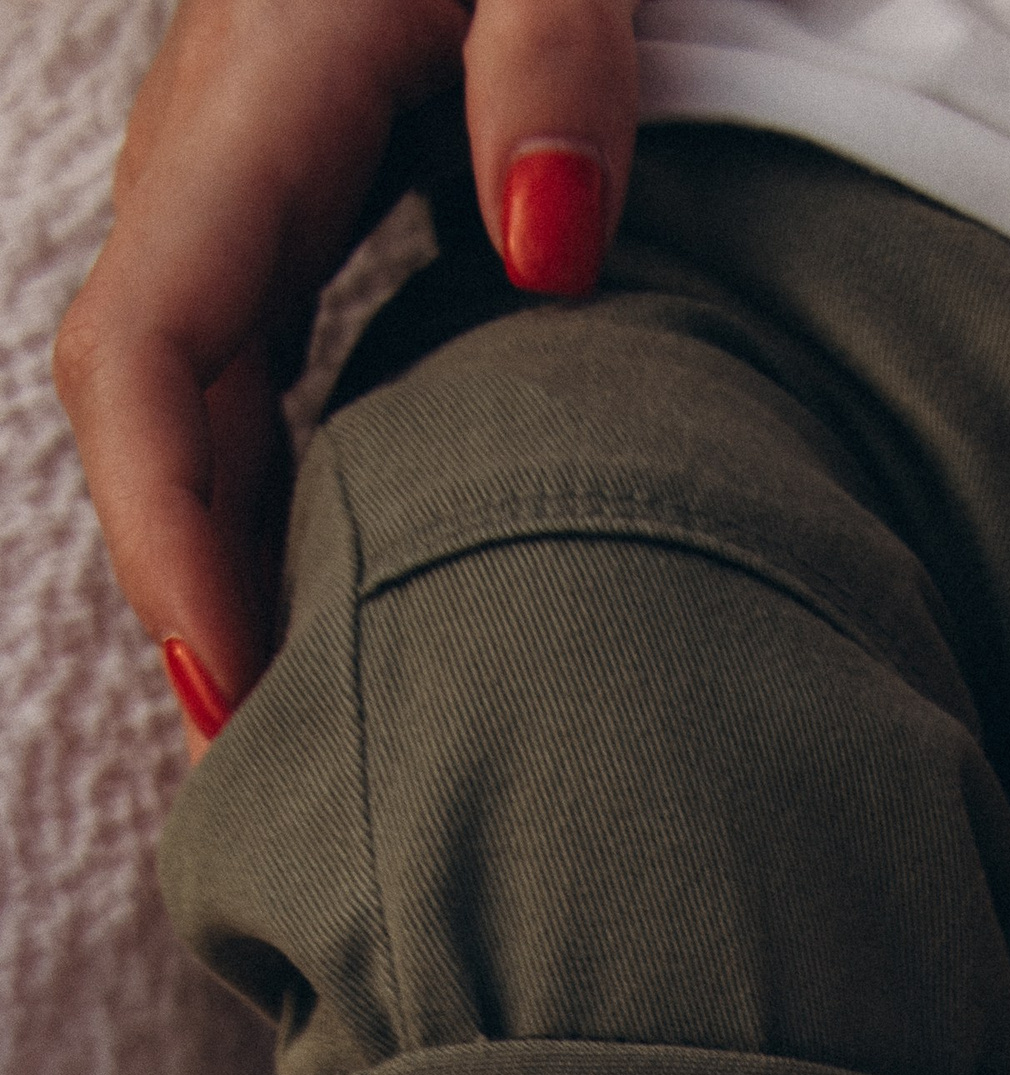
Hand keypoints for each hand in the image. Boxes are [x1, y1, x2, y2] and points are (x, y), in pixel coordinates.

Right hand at [54, 0, 639, 737]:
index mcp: (254, 95)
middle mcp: (226, 135)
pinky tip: (356, 565)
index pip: (152, 356)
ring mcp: (262, 147)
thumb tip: (551, 251)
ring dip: (223, 538)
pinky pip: (262, 343)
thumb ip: (561, 69)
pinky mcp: (323, 151)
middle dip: (187, 583)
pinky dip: (281, 466)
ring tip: (291, 710)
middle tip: (261, 771)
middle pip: (151, 399)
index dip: (171, 537)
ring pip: (195, 380)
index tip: (234, 692)